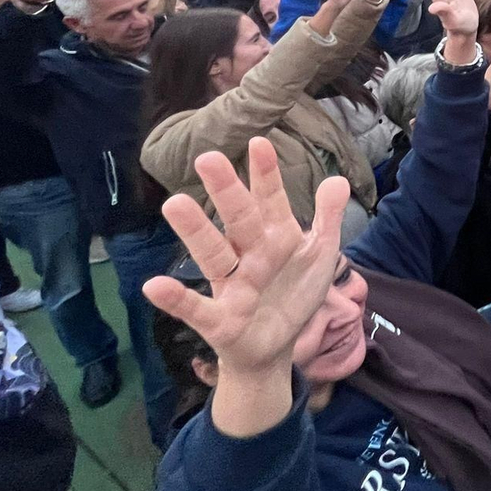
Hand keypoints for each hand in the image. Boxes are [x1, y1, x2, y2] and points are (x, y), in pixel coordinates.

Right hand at [142, 140, 348, 382]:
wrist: (276, 347)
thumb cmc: (292, 293)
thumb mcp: (318, 255)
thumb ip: (326, 218)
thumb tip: (337, 180)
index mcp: (275, 238)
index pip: (270, 203)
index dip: (266, 176)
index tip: (259, 143)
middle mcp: (249, 256)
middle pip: (238, 221)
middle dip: (227, 191)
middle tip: (208, 158)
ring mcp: (233, 286)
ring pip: (213, 255)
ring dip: (195, 232)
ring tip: (174, 204)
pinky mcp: (221, 320)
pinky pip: (197, 308)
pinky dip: (176, 299)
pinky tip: (153, 285)